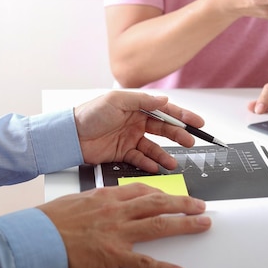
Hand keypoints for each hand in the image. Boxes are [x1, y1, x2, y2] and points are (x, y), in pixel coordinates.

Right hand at [38, 183, 210, 267]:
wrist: (37, 236)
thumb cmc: (52, 220)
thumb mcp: (78, 200)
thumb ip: (99, 200)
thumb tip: (110, 201)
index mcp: (108, 196)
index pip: (143, 190)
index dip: (163, 193)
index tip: (174, 196)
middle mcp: (116, 211)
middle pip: (158, 203)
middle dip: (183, 204)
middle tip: (200, 206)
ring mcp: (117, 232)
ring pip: (158, 225)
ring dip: (184, 224)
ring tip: (201, 225)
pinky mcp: (113, 255)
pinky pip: (143, 262)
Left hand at [74, 90, 204, 172]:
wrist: (70, 135)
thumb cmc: (89, 113)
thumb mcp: (117, 101)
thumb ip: (142, 100)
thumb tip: (164, 100)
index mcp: (136, 106)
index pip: (164, 110)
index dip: (182, 116)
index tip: (197, 123)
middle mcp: (136, 122)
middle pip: (163, 129)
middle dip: (179, 136)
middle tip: (190, 142)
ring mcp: (130, 138)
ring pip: (154, 147)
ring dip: (164, 154)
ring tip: (173, 162)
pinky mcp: (122, 153)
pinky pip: (140, 159)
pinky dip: (149, 164)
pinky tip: (155, 167)